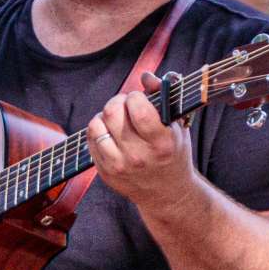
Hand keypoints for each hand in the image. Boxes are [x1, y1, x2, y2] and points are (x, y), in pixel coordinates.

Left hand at [86, 71, 198, 213]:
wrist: (166, 193)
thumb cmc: (173, 151)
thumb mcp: (178, 125)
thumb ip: (165, 95)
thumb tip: (145, 77)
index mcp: (162, 143)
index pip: (138, 109)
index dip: (135, 96)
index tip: (139, 98)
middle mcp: (139, 157)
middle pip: (112, 113)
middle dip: (118, 101)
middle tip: (125, 104)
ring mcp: (120, 167)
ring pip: (96, 126)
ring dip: (104, 115)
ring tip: (116, 117)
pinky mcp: (105, 173)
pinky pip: (90, 140)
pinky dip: (97, 130)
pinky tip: (109, 132)